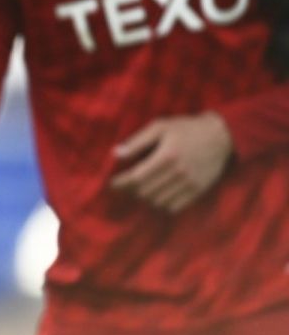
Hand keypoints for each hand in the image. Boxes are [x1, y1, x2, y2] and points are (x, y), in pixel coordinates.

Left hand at [109, 112, 233, 212]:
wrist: (221, 136)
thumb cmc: (186, 128)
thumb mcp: (160, 127)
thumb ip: (137, 141)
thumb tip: (116, 154)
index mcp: (166, 156)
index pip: (137, 178)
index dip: (121, 183)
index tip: (112, 183)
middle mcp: (178, 173)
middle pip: (145, 192)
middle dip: (130, 190)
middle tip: (124, 185)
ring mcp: (190, 184)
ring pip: (158, 202)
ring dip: (145, 198)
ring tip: (139, 189)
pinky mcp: (198, 191)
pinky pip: (175, 207)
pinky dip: (161, 205)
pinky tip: (157, 195)